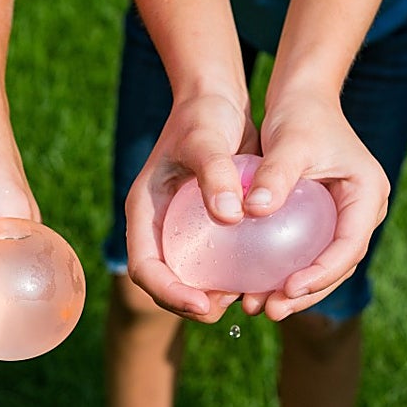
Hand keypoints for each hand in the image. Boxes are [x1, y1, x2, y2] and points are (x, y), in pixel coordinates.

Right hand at [125, 90, 258, 322]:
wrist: (217, 99)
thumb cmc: (204, 115)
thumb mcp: (206, 140)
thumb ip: (214, 174)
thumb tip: (230, 217)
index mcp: (145, 211)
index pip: (145, 266)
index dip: (168, 292)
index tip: (202, 303)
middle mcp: (160, 225)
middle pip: (166, 280)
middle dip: (191, 303)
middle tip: (228, 307)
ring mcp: (184, 227)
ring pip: (192, 276)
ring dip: (214, 295)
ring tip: (246, 298)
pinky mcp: (208, 225)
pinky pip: (216, 261)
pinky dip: (233, 275)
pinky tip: (262, 276)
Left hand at [241, 90, 388, 319]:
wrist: (302, 97)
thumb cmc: (299, 115)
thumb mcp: (290, 143)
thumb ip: (275, 176)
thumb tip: (254, 211)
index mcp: (367, 195)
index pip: (348, 245)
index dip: (321, 273)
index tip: (289, 289)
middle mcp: (362, 211)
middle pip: (338, 264)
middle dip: (306, 292)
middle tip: (271, 310)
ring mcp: (344, 216)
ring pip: (322, 263)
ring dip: (294, 289)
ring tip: (258, 307)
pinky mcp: (322, 217)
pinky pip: (306, 251)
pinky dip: (284, 269)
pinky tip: (254, 284)